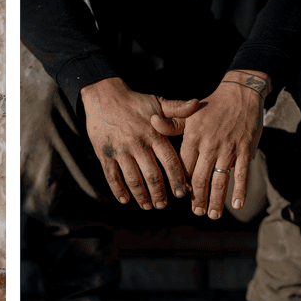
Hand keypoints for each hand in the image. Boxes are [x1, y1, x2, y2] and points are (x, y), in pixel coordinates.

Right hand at [81, 77, 199, 209]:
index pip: (170, 162)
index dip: (177, 180)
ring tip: (147, 205)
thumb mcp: (158, 102)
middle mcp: (138, 144)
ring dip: (141, 196)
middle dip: (159, 194)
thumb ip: (178, 109)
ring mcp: (120, 150)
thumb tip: (197, 103)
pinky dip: (118, 190)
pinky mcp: (104, 153)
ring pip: (133, 180)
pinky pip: (111, 176)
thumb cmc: (134, 101)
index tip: (183, 193)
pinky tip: (125, 199)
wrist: (103, 95)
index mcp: (155, 134)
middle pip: (152, 176)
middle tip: (163, 205)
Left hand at [152, 70, 267, 219]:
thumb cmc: (211, 106)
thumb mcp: (188, 113)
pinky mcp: (244, 150)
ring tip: (212, 215)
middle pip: (200, 178)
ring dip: (216, 200)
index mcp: (193, 139)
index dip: (182, 183)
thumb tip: (152, 122)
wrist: (240, 93)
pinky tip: (236, 205)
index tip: (181, 197)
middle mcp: (209, 147)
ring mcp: (228, 150)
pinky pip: (242, 174)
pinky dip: (239, 191)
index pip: (183, 167)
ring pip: (220, 180)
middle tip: (196, 212)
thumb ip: (171, 124)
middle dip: (198, 198)